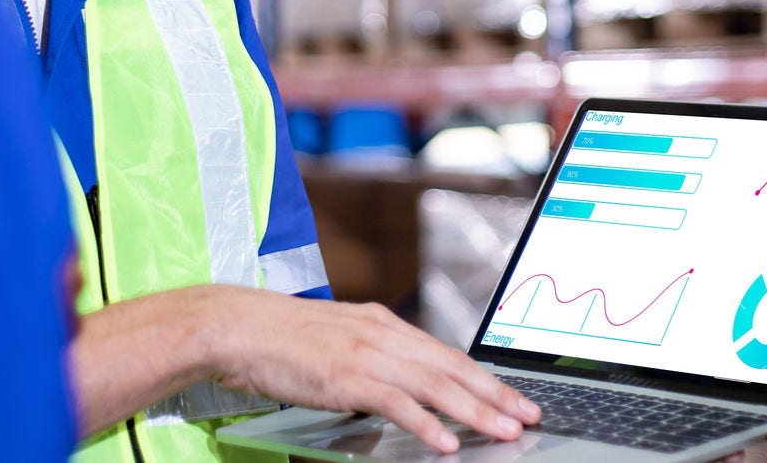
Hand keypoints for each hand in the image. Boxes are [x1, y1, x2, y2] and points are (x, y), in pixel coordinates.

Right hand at [202, 288, 540, 453]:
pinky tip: (446, 442)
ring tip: (504, 432)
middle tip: (528, 416)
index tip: (514, 397)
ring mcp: (365, 354)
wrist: (238, 326)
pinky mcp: (345, 377)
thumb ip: (372, 357)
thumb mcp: (339, 339)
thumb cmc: (280, 338)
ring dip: (475, 411)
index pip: (447, 354)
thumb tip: (401, 385)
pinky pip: (395, 404)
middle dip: (495, 394)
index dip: (485, 377)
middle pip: (452, 367)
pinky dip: (425, 423)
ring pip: (434, 385)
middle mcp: (382, 334)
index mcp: (383, 325)